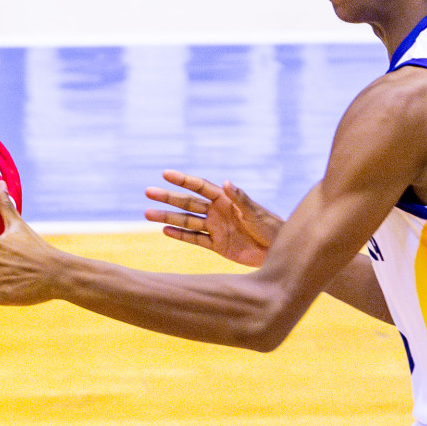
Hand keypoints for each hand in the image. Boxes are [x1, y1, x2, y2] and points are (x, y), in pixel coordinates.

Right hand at [144, 170, 280, 267]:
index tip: (165, 173)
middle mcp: (217, 212)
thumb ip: (240, 198)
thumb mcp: (255, 213)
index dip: (183, 180)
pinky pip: (194, 239)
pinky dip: (180, 235)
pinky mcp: (217, 245)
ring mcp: (215, 228)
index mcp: (225, 200)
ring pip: (186, 221)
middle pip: (187, 203)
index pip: (199, 187)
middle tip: (148, 192)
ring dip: (168, 217)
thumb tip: (225, 182)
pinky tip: (164, 230)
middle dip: (168, 198)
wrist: (278, 252)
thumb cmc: (271, 228)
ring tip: (147, 213)